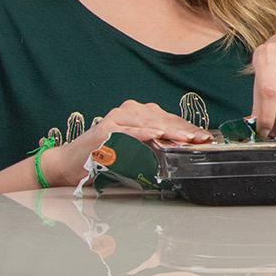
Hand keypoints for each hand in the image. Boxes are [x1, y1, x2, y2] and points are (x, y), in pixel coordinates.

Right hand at [44, 100, 212, 185]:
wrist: (71, 163)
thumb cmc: (106, 157)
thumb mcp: (137, 150)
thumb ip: (156, 146)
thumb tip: (183, 149)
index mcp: (139, 113)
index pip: (169, 119)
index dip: (187, 128)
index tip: (204, 137)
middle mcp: (129, 111)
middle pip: (162, 119)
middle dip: (183, 130)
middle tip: (200, 139)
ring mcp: (117, 118)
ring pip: (149, 123)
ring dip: (169, 130)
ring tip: (185, 137)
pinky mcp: (105, 129)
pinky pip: (128, 131)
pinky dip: (143, 132)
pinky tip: (156, 134)